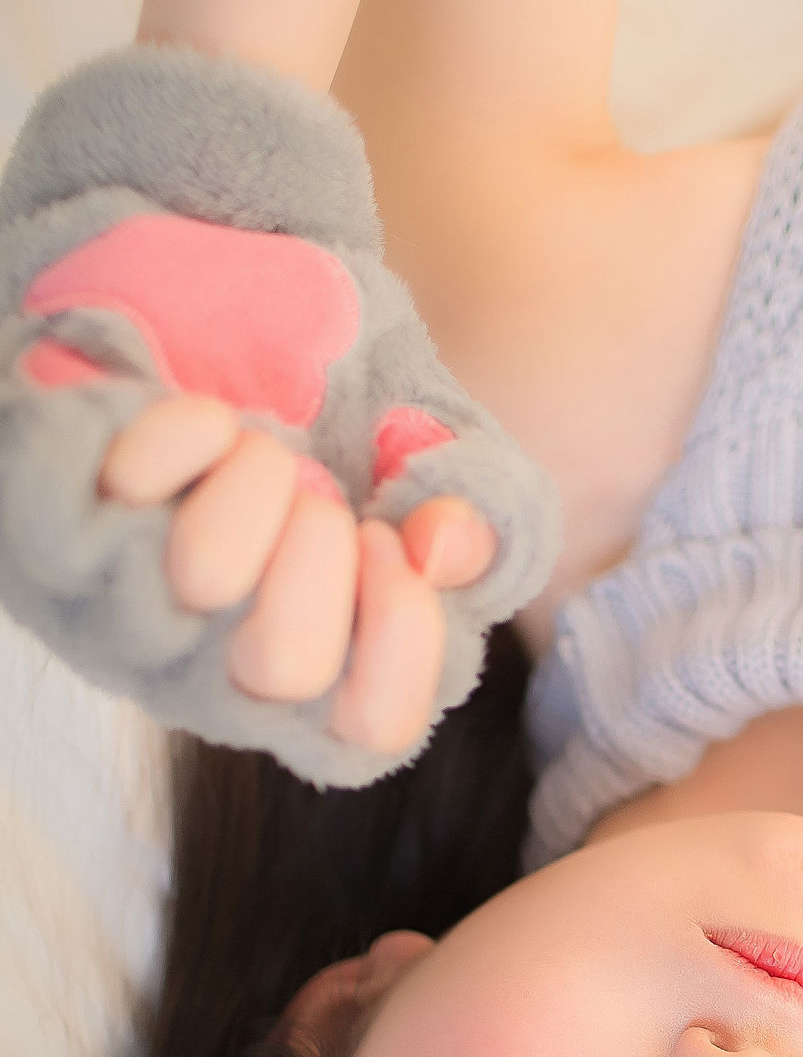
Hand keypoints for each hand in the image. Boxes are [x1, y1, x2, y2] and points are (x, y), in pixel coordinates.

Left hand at [98, 394, 494, 753]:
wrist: (210, 328)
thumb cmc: (336, 428)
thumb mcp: (438, 468)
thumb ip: (479, 519)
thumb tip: (443, 547)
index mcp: (320, 684)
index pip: (374, 728)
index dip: (404, 631)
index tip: (393, 543)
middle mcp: (218, 671)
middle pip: (285, 665)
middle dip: (327, 546)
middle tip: (322, 498)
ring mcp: (135, 606)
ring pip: (204, 571)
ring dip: (263, 478)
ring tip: (268, 456)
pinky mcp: (69, 527)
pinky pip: (136, 478)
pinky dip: (192, 426)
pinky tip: (208, 426)